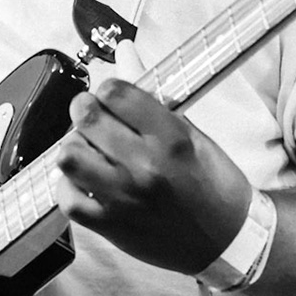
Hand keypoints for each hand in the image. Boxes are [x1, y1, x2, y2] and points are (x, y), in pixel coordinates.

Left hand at [50, 41, 253, 274]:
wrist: (228, 241)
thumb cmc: (215, 186)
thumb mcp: (193, 135)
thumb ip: (152, 98)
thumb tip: (125, 53)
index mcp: (171, 138)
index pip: (116, 92)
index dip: (107, 89)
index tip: (109, 97)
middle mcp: (146, 167)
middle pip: (86, 118)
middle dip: (84, 110)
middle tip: (92, 117)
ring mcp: (125, 198)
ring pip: (69, 156)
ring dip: (74, 147)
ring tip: (88, 150)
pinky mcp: (111, 226)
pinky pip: (67, 198)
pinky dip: (68, 185)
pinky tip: (84, 181)